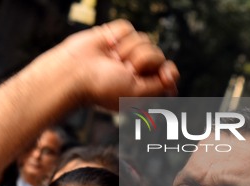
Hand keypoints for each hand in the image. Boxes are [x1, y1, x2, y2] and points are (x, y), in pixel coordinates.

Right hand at [46, 20, 179, 109]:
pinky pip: (129, 29)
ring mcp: (126, 52)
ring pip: (145, 40)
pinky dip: (119, 37)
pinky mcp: (115, 36)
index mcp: (143, 86)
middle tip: (126, 71)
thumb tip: (173, 77)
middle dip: (144, 61)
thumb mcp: (137, 93)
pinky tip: (108, 47)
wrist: (75, 72)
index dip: (168, 73)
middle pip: (159, 55)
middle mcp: (136, 69)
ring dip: (130, 51)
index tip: (165, 75)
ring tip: (113, 60)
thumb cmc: (102, 87)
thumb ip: (159, 86)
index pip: (167, 74)